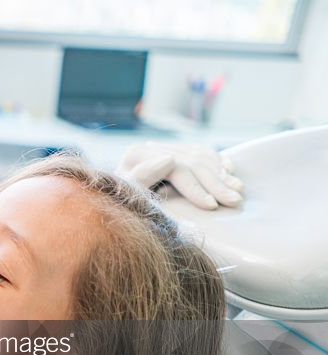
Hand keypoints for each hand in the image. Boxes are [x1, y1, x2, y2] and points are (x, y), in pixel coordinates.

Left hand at [116, 142, 243, 209]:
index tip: (211, 206)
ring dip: (221, 174)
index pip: (175, 167)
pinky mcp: (175, 152)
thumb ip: (141, 179)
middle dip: (215, 183)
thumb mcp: (125, 197)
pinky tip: (231, 172)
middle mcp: (151, 147)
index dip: (195, 187)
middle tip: (235, 202)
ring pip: (201, 155)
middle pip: (191, 161)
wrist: (115, 207)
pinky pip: (203, 152)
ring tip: (237, 191)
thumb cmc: (120, 206)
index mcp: (137, 155)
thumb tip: (169, 158)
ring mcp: (164, 148)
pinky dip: (218, 162)